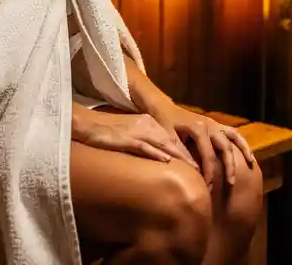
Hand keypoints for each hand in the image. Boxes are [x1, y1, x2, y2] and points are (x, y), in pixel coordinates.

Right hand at [71, 105, 195, 164]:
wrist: (88, 124)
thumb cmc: (108, 131)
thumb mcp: (131, 135)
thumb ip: (146, 143)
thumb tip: (162, 158)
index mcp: (149, 122)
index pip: (172, 138)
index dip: (185, 152)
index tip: (199, 164)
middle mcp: (146, 125)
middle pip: (172, 141)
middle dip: (188, 156)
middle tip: (203, 169)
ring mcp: (137, 131)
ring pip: (163, 144)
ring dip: (179, 157)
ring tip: (193, 168)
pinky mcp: (127, 139)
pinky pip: (145, 147)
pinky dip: (156, 154)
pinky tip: (166, 161)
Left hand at [153, 105, 256, 186]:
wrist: (163, 108)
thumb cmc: (163, 124)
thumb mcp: (168, 138)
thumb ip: (181, 153)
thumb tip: (194, 171)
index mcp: (198, 128)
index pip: (208, 155)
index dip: (210, 172)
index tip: (209, 187)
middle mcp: (210, 125)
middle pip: (225, 147)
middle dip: (229, 166)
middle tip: (230, 184)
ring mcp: (214, 124)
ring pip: (234, 137)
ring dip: (244, 150)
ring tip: (251, 165)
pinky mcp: (216, 125)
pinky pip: (233, 133)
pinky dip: (242, 143)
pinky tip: (248, 154)